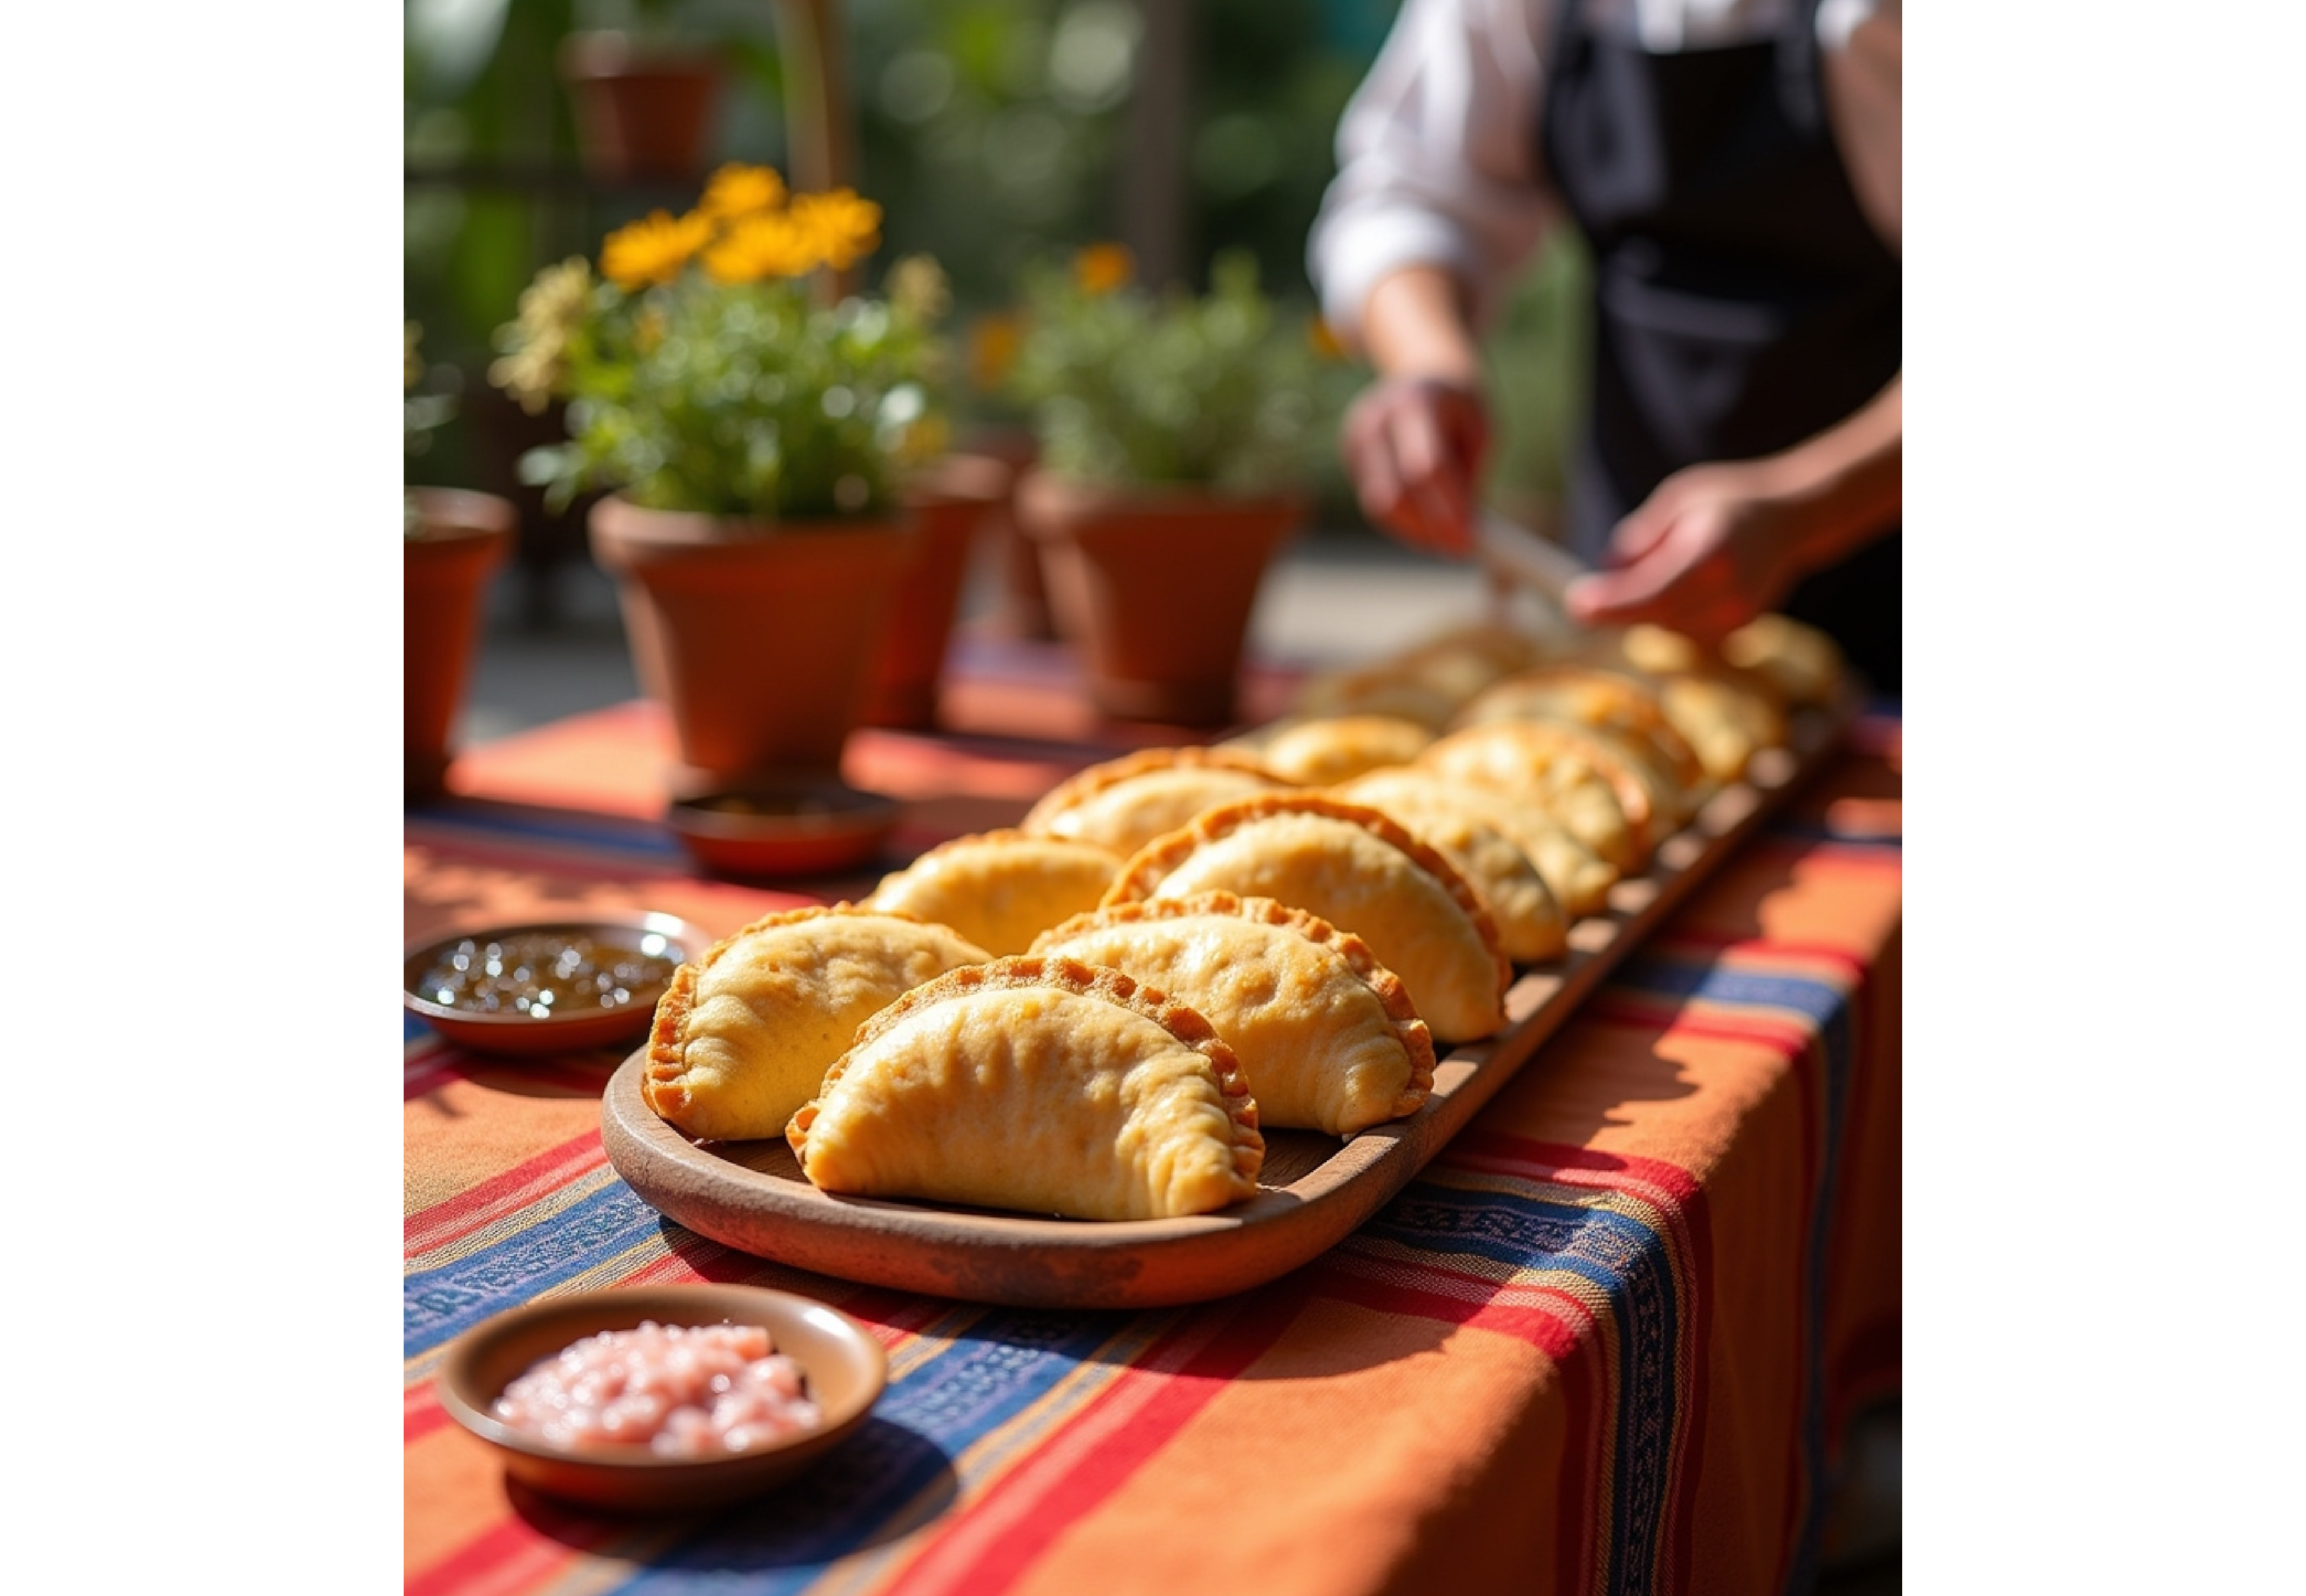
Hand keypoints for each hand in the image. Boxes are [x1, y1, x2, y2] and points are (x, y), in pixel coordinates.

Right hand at [1339, 376, 1489, 556]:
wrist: (1422, 375)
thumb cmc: (1459, 409)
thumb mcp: (1480, 432)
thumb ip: (1469, 477)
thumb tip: (1463, 532)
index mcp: (1417, 401)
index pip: (1427, 466)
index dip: (1446, 510)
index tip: (1468, 541)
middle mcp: (1378, 417)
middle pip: (1395, 491)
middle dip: (1428, 529)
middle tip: (1458, 551)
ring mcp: (1357, 437)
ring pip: (1380, 504)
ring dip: (1415, 531)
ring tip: (1446, 539)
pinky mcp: (1349, 455)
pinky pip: (1374, 503)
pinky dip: (1402, 522)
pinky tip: (1426, 524)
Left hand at [1562, 460, 1808, 643]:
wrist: (1791, 519)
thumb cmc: (1727, 500)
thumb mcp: (1678, 499)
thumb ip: (1641, 537)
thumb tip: (1606, 571)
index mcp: (1712, 555)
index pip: (1653, 593)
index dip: (1612, 604)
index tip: (1576, 605)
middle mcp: (1729, 592)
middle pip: (1655, 616)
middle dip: (1618, 608)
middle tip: (1588, 596)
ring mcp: (1737, 616)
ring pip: (1667, 628)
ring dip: (1645, 610)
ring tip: (1661, 571)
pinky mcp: (1738, 629)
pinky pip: (1685, 633)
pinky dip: (1669, 616)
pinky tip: (1680, 587)